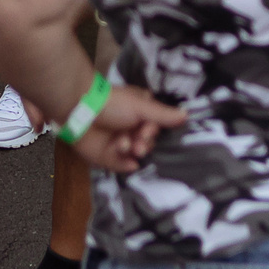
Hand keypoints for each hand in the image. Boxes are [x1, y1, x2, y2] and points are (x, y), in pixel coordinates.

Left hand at [66, 83, 188, 175]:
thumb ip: (163, 115)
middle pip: (146, 144)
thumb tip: (187, 115)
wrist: (81, 111)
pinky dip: (125, 165)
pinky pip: (121, 165)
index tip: (146, 130)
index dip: (151, 132)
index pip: (154, 129)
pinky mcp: (107, 157)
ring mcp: (118, 144)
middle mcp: (130, 130)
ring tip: (122, 144)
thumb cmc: (113, 103)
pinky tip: (128, 163)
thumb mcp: (141, 106)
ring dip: (131, 151)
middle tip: (138, 143)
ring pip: (134, 155)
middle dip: (143, 144)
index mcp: (139, 115)